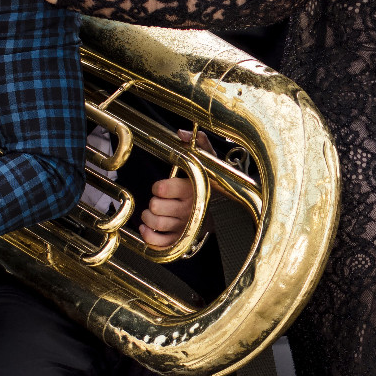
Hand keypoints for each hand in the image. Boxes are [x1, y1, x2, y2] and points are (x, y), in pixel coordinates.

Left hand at [138, 129, 211, 246]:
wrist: (229, 212)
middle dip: (152, 203)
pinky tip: (147, 228)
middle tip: (158, 201)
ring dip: (148, 217)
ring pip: (154, 223)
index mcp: (192, 189)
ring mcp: (185, 226)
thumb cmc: (214, 184)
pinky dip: (148, 236)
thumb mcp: (211, 161)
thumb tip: (182, 132)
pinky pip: (158, 243)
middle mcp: (188, 209)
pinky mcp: (182, 240)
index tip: (162, 187)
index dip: (158, 187)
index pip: (162, 189)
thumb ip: (199, 143)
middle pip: (154, 207)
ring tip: (153, 213)